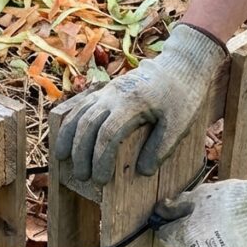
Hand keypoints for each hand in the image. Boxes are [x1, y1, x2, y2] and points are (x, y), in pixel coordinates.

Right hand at [55, 23, 226, 184]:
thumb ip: (162, 148)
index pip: (108, 134)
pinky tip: (66, 138)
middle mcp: (115, 95)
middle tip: (83, 177)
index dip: (100, 159)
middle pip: (88, 125)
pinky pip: (81, 105)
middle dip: (81, 153)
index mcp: (133, 103)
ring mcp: (108, 90)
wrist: (181, 66)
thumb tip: (142, 171)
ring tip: (64, 160)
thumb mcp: (180, 124)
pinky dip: (70, 122)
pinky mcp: (106, 90)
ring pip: (79, 113)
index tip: (101, 180)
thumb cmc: (182, 96)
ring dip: (69, 138)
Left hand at [152, 172, 246, 246]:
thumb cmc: (233, 202)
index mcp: (183, 238)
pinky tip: (235, 241)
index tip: (173, 217)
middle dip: (186, 236)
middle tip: (201, 220)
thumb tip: (163, 209)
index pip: (164, 235)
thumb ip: (177, 205)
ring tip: (223, 229)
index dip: (167, 224)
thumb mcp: (200, 195)